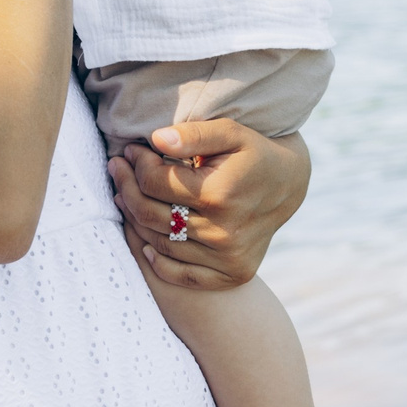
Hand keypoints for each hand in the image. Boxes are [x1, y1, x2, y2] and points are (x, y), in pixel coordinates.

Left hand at [109, 119, 310, 290]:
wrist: (289, 186)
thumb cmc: (254, 153)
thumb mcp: (231, 132)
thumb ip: (194, 134)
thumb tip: (156, 140)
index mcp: (219, 195)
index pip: (154, 183)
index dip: (136, 164)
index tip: (131, 151)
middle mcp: (222, 232)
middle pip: (150, 215)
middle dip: (126, 188)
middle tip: (117, 169)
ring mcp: (227, 258)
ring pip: (158, 242)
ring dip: (134, 219)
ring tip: (124, 196)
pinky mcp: (231, 274)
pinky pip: (180, 274)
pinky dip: (156, 260)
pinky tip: (145, 241)